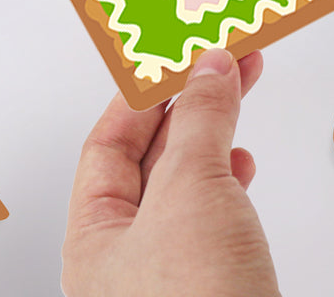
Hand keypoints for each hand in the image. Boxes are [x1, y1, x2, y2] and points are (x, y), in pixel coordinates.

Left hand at [62, 49, 280, 296]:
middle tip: (217, 63)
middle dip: (189, 105)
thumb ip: (200, 120)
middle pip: (152, 159)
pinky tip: (241, 162)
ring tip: (235, 89)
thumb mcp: (191, 187)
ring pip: (186, 184)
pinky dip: (229, 179)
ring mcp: (169, 274)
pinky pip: (212, 213)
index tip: (174, 59)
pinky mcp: (212, 283)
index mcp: (93, 240)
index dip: (143, 96)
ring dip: (213, 135)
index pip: (108, 145)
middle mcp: (124, 259)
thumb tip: (209, 71)